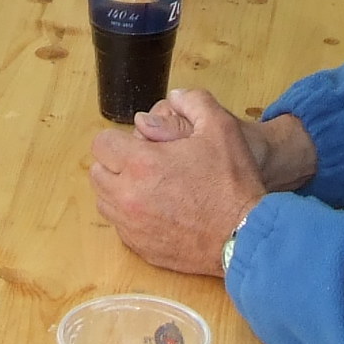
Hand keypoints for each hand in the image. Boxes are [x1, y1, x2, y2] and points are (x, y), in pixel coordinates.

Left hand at [89, 87, 270, 276]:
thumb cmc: (232, 182)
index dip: (119, 139)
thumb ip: (194, 102)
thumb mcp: (221, 128)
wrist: (245, 234)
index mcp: (141, 163)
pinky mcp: (141, 248)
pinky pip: (120, 227)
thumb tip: (174, 95)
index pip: (101, 144)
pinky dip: (131, 216)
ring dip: (119, 190)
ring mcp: (132, 226)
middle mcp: (128, 197)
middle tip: (145, 163)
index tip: (140, 144)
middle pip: (98, 173)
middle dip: (116, 164)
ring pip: (105, 202)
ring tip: (149, 186)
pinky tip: (157, 210)